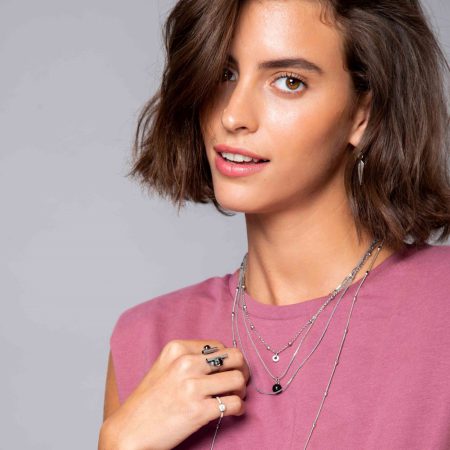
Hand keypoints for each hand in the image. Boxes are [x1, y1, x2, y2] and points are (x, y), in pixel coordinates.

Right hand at [100, 339, 248, 449]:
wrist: (129, 431)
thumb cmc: (148, 401)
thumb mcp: (164, 367)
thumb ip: (189, 358)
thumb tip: (222, 359)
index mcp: (177, 348)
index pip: (219, 345)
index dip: (228, 359)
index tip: (228, 370)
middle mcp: (185, 363)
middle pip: (234, 357)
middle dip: (242, 369)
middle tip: (240, 381)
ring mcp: (192, 386)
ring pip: (238, 379)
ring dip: (242, 390)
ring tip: (236, 397)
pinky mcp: (198, 410)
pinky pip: (234, 403)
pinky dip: (240, 408)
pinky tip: (234, 411)